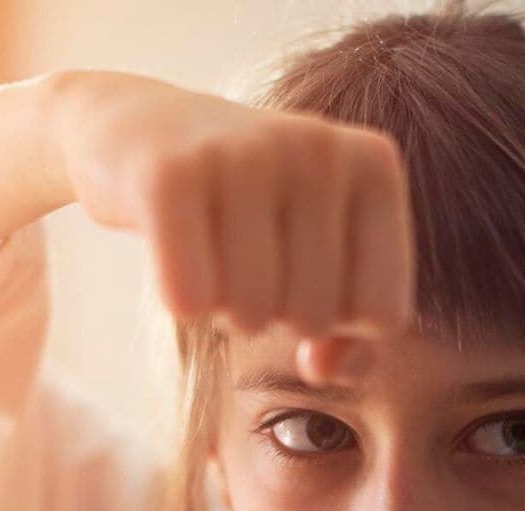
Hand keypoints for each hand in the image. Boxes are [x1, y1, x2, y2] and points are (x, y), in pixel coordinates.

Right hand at [49, 68, 415, 346]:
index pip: (382, 315)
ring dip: (225, 310)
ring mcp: (244, 152)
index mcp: (373, 165)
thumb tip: (320, 366)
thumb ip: (351, 337)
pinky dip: (180, 298)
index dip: (337, 324)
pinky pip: (191, 299)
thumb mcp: (317, 263)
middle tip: (246, 260)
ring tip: (213, 253)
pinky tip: (174, 252)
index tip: (306, 277)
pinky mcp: (169, 174)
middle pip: (315, 320)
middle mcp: (318, 146)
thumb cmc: (247, 214)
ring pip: (252, 315)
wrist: (142, 129)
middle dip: (275, 316)